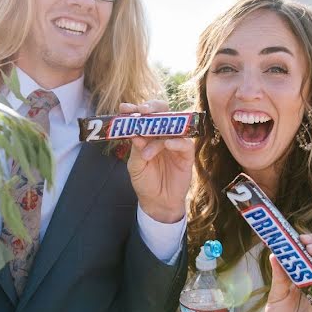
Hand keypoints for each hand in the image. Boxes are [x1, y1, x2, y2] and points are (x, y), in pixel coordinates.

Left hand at [122, 101, 194, 223]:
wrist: (157, 202)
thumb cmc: (145, 182)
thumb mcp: (135, 165)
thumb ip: (136, 148)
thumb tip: (134, 132)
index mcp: (149, 135)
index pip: (145, 116)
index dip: (136, 109)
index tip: (124, 108)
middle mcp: (163, 135)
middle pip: (163, 112)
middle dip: (152, 108)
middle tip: (142, 111)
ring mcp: (175, 144)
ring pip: (174, 126)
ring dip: (160, 129)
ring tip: (146, 141)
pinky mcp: (187, 155)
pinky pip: (185, 143)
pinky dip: (176, 142)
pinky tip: (167, 144)